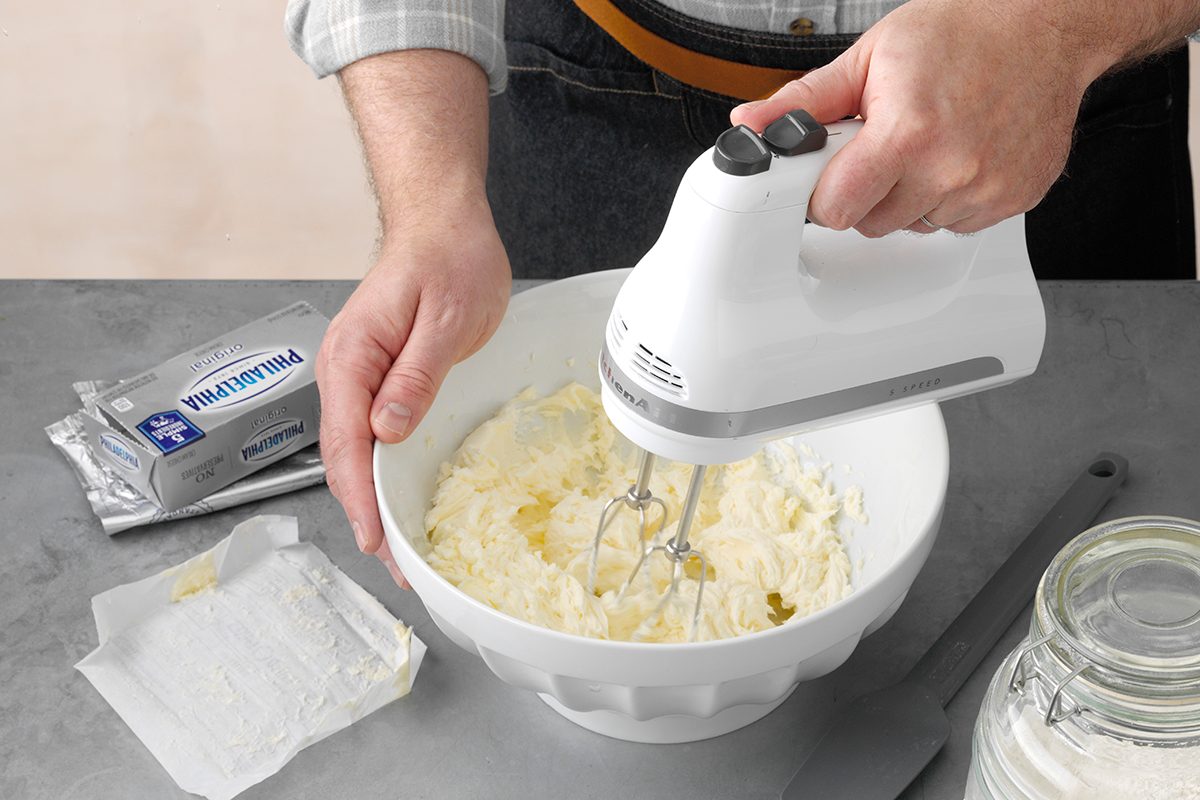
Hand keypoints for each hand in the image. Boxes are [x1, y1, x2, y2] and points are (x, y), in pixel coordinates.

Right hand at [316, 193, 510, 585]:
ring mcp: (358, 375)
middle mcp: (345, 370)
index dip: (360, 498)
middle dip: (365, 513)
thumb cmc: (448, 258)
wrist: (443, 222)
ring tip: (397, 548)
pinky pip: (372, 433)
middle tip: (397, 564)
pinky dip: (382, 472)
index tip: (378, 541)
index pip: (347, 442)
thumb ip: (415, 376)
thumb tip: (388, 430)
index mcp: (352, 356)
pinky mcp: (377, 377)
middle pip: (345, 457)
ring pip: (356, 451)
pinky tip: (396, 497)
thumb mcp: (445, 320)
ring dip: (372, 499)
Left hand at [731, 0, 1117, 235]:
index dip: (823, 193)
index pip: (836, 209)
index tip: (828, 174)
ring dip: (909, 197)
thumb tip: (752, 124)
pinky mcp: (1014, 199)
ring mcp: (987, 188)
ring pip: (914, 226)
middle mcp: (951, 168)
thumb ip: (806, 101)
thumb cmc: (963, 33)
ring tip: (925, 144)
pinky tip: (957, 156)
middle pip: (872, 224)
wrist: (1044, 26)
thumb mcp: (870, 56)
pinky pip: (957, 223)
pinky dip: (949, 198)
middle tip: (881, 148)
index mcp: (907, 132)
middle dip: (865, 192)